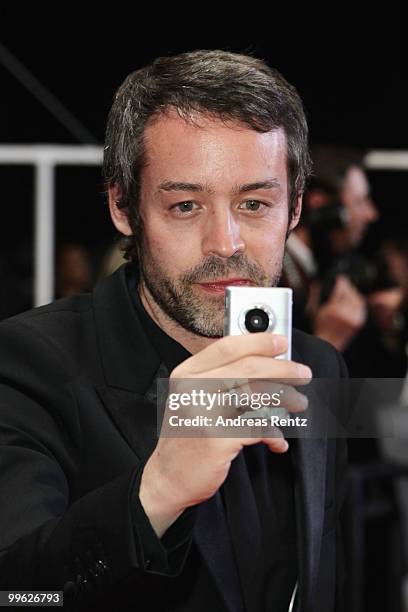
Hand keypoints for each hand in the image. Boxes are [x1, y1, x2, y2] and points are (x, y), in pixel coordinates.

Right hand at [139, 332, 311, 535]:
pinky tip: (277, 440)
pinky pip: (258, 427)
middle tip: (303, 374)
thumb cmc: (187, 436)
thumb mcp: (192, 398)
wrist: (167, 478)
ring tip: (298, 404)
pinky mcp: (217, 438)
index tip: (282, 342)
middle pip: (248, 368)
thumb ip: (220, 379)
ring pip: (257, 395)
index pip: (228, 347)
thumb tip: (266, 364)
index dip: (260, 342)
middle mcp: (193, 389)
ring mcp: (204, 413)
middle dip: (283, 369)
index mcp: (186, 374)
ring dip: (286, 398)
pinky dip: (273, 434)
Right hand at [314, 275, 366, 350]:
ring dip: (353, 293)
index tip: (339, 279)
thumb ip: (317, 295)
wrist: (329, 341)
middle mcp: (346, 313)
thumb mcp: (316, 310)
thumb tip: (318, 284)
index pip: (341, 290)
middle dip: (347, 286)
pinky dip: (357, 302)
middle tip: (343, 283)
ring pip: (357, 299)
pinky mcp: (359, 321)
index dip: (341, 282)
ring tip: (347, 292)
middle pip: (351, 293)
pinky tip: (352, 301)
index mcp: (334, 310)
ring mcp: (354, 318)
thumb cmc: (321, 327)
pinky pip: (361, 307)